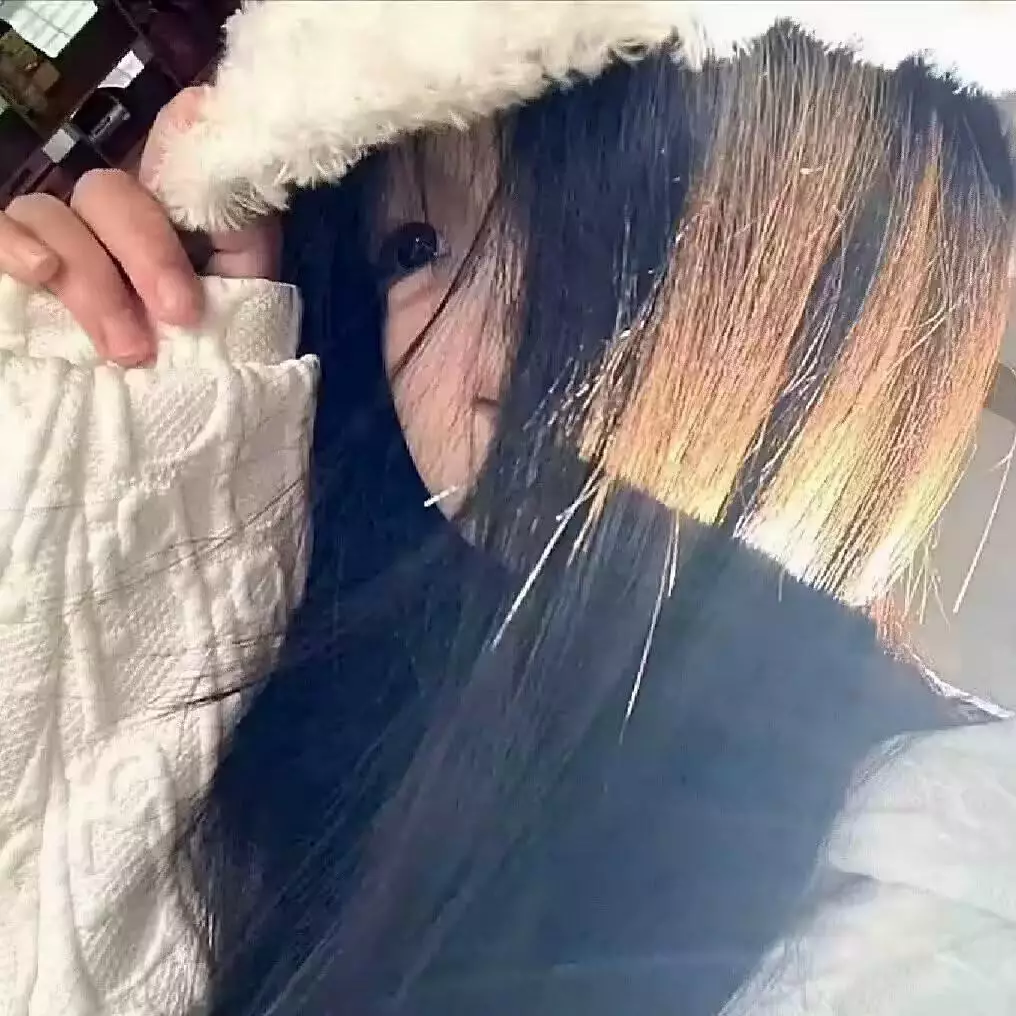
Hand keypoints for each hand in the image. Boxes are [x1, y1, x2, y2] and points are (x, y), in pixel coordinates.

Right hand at [0, 88, 281, 364]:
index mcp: (166, 219)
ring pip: (51, 213)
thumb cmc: (209, 356)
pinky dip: (12, 242)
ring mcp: (57, 242)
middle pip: (110, 193)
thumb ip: (241, 233)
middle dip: (148, 253)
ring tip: (129, 352)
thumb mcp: (243, 300)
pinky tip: (37, 271)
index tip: (210, 200)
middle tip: (179, 316)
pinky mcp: (16, 268)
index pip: (165, 153)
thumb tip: (220, 131)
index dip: (182, 146)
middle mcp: (106, 221)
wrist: (172, 419)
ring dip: (93, 281)